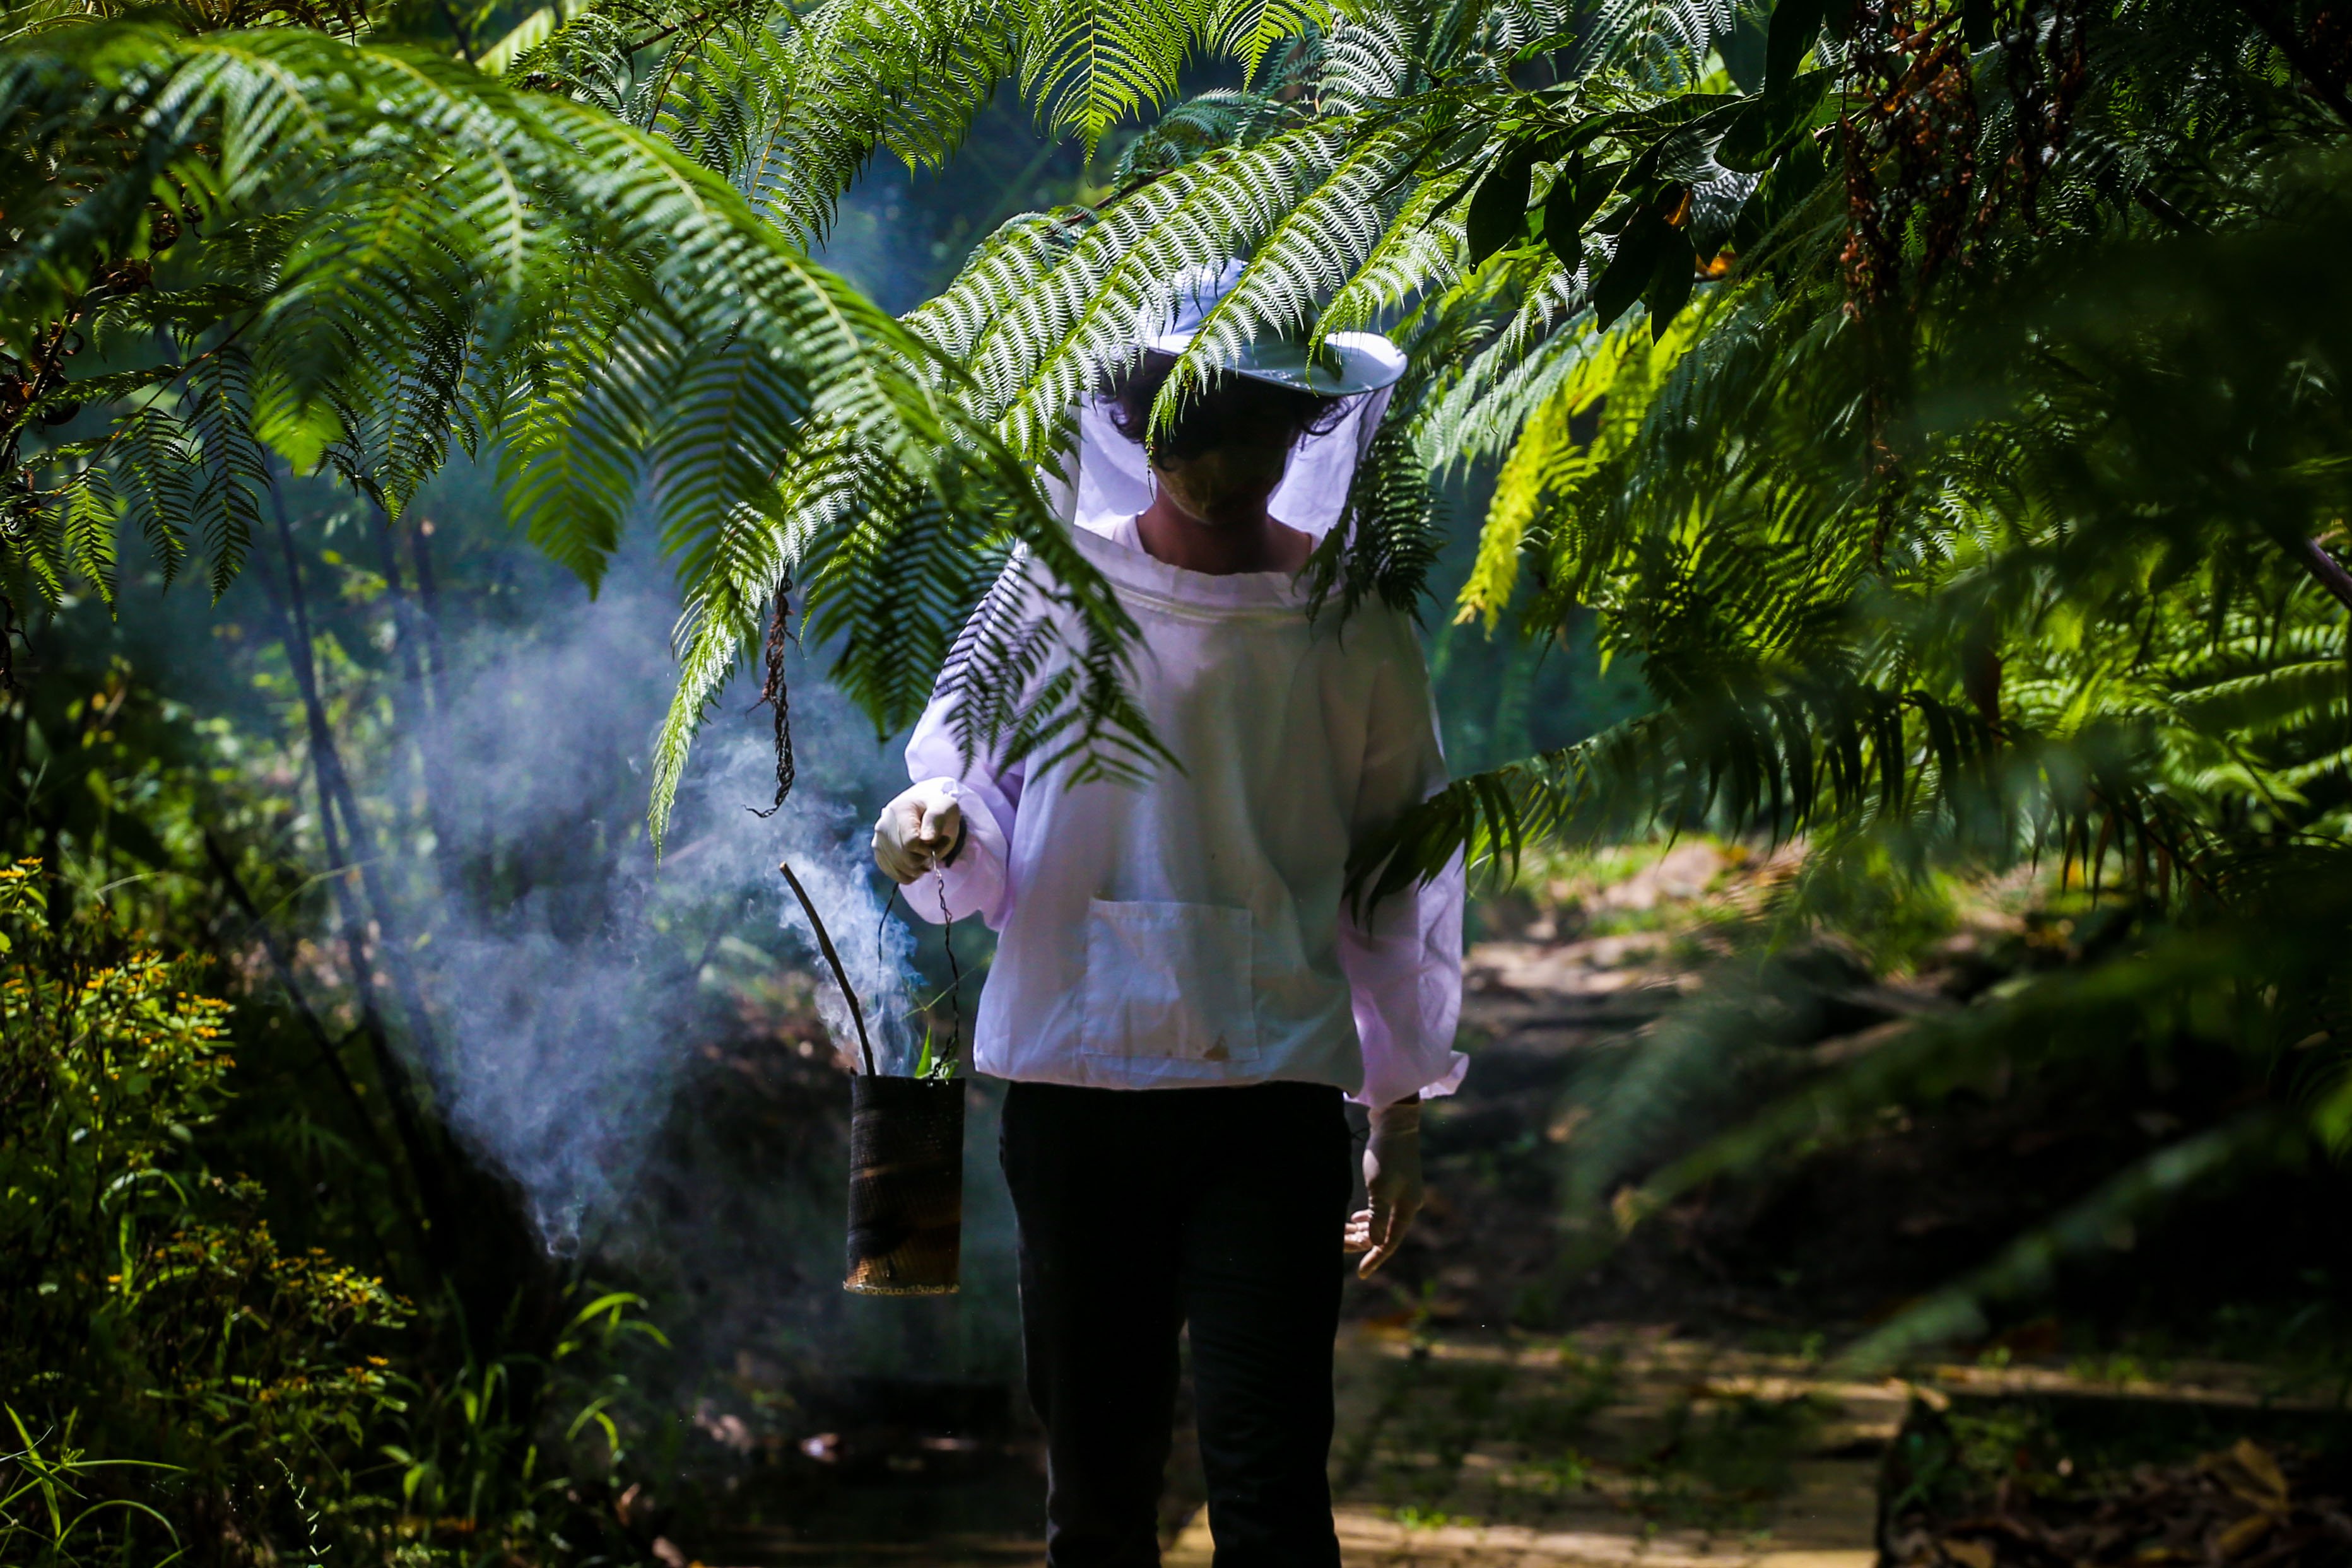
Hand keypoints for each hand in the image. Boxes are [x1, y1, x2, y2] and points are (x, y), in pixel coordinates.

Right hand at [871, 779, 964, 883]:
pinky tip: (919, 862)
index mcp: (898, 811)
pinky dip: (912, 874)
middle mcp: (882, 828)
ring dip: (921, 867)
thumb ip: (936, 819)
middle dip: (927, 858)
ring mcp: (878, 843)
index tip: (942, 839)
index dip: (930, 848)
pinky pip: (897, 876)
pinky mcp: (880, 855)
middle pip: (907, 859)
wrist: (923, 809)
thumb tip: (927, 839)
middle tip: (936, 846)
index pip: (911, 843)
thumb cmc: (936, 807)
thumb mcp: (944, 806)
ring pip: (902, 870)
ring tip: (927, 852)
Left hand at [1344, 1099, 1422, 1278]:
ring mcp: (1403, 1193)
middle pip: (1385, 1233)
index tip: (1361, 1274)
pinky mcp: (1396, 1182)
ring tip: (1345, 1232)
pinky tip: (1357, 1217)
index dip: (1374, 1259)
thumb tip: (1373, 1244)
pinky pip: (1381, 1208)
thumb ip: (1376, 1218)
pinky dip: (1368, 1216)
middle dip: (1363, 1241)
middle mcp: (1408, 1204)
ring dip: (1363, 1228)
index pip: (1389, 1243)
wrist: (1395, 1123)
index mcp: (1407, 1209)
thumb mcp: (1379, 1189)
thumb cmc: (1386, 1157)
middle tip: (1341, 1244)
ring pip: (1381, 1220)